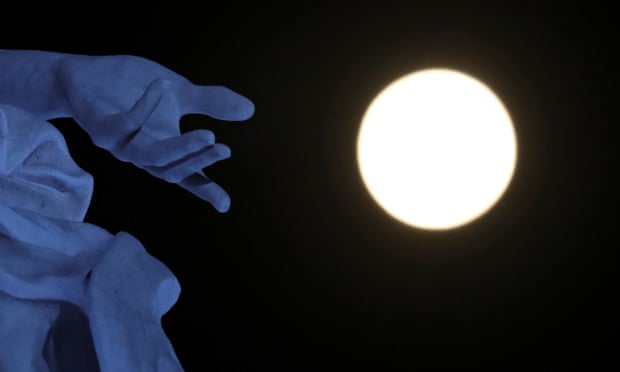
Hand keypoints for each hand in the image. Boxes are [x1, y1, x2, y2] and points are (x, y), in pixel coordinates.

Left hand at [57, 54, 253, 211]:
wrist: (85, 74)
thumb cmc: (134, 88)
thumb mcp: (181, 92)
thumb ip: (211, 102)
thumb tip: (250, 110)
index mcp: (162, 150)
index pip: (186, 175)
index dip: (204, 190)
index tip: (225, 205)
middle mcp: (141, 154)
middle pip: (170, 170)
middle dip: (198, 162)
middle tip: (224, 149)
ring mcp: (120, 145)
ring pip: (151, 157)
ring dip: (180, 149)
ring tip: (208, 134)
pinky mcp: (100, 128)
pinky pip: (124, 124)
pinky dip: (144, 106)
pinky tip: (163, 85)